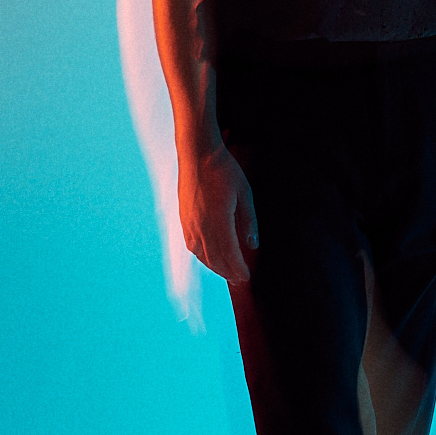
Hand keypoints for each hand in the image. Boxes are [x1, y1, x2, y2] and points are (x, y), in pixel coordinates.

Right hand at [178, 143, 258, 283]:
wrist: (197, 154)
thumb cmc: (223, 170)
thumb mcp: (244, 193)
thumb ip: (248, 221)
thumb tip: (252, 245)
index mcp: (218, 219)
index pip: (229, 253)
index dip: (238, 268)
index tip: (246, 277)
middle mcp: (200, 225)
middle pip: (214, 258)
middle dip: (228, 272)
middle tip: (239, 280)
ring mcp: (189, 223)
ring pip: (201, 254)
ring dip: (215, 267)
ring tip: (227, 273)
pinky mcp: (183, 219)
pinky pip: (191, 246)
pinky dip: (202, 257)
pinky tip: (209, 259)